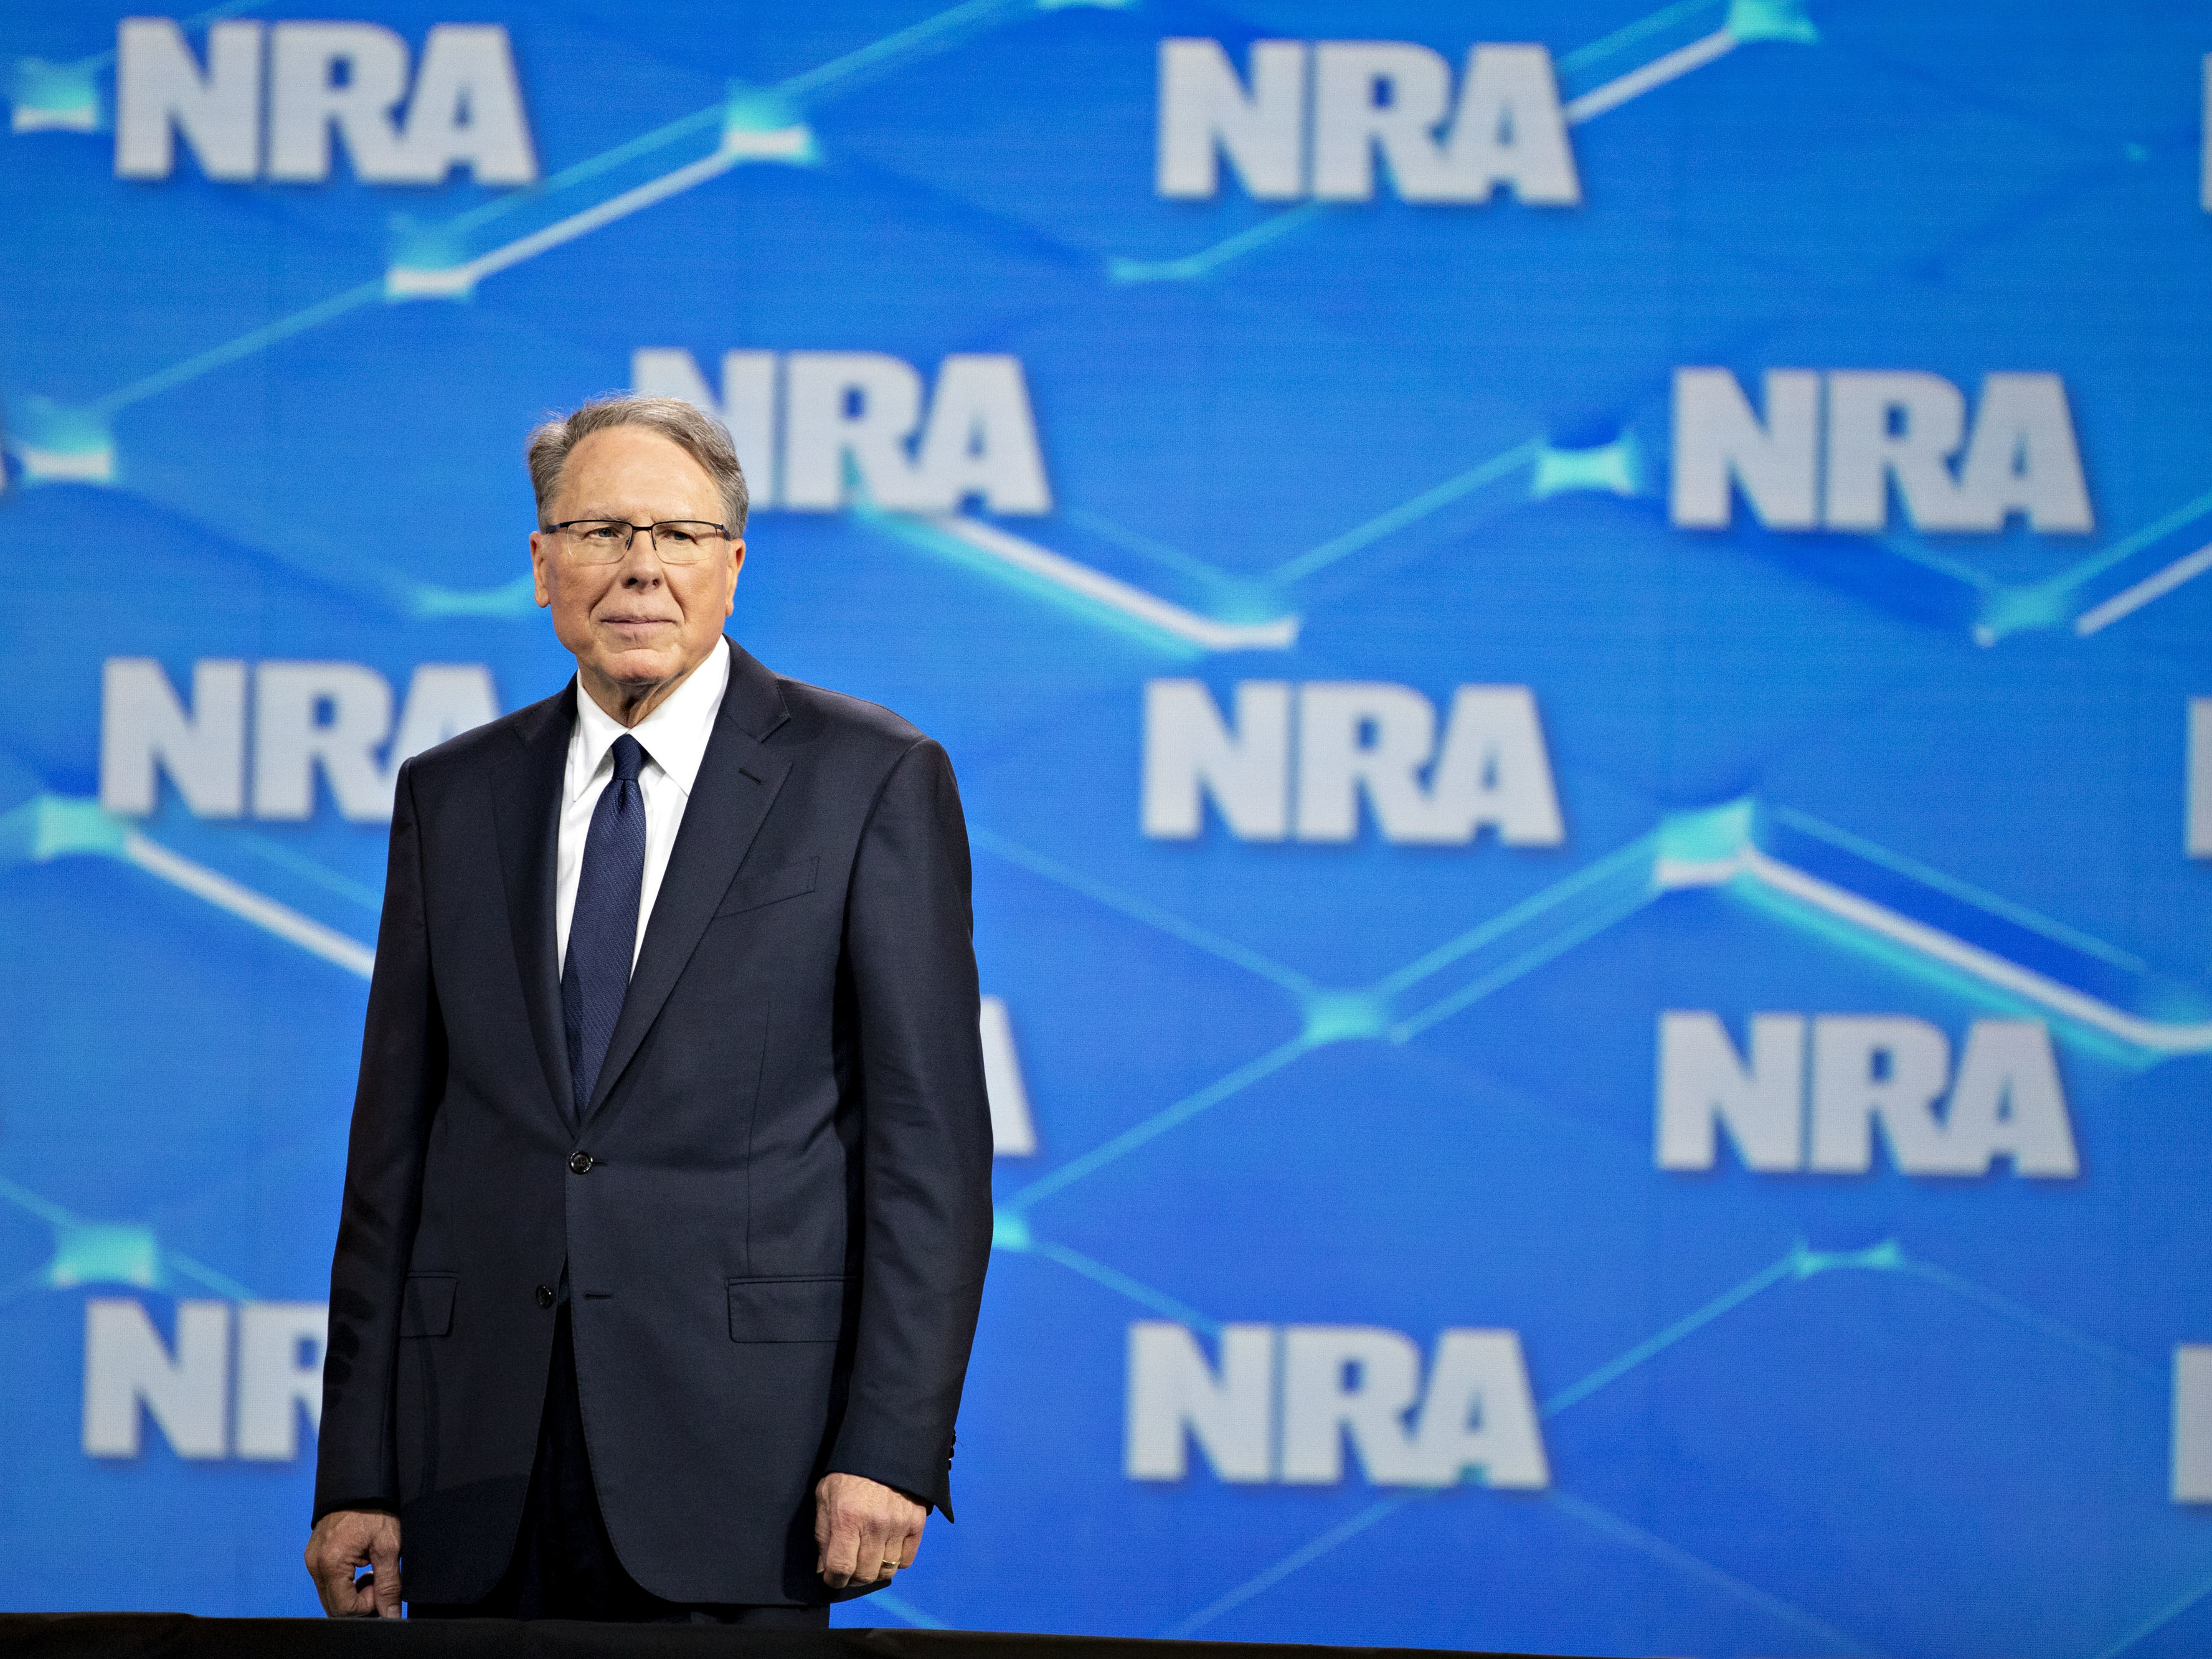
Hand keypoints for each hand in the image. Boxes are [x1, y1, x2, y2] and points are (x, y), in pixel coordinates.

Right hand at [305, 1509, 402, 1617]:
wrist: (361, 1484)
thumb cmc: (375, 1510)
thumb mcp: (388, 1546)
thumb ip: (389, 1584)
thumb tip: (391, 1615)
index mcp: (331, 1563)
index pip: (345, 1609)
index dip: (368, 1605)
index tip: (382, 1585)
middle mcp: (315, 1565)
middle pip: (334, 1606)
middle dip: (359, 1602)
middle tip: (378, 1579)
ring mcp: (312, 1561)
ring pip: (331, 1596)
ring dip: (352, 1593)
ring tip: (371, 1571)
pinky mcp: (314, 1556)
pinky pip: (327, 1582)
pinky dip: (345, 1583)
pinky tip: (360, 1566)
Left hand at [814, 1472, 924, 1588]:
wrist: (883, 1446)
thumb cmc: (849, 1473)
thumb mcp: (825, 1497)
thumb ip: (823, 1535)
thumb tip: (824, 1569)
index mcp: (847, 1518)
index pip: (840, 1569)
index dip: (833, 1580)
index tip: (832, 1577)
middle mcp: (874, 1525)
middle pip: (865, 1574)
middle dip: (854, 1576)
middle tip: (851, 1566)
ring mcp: (898, 1525)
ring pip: (887, 1570)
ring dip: (875, 1569)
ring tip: (869, 1557)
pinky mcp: (916, 1522)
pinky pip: (907, 1560)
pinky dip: (896, 1561)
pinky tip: (887, 1548)